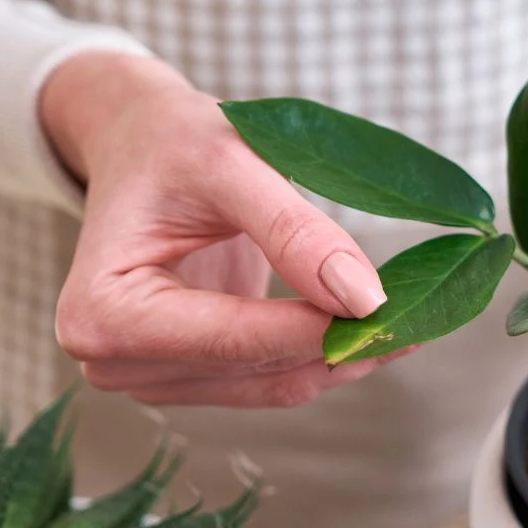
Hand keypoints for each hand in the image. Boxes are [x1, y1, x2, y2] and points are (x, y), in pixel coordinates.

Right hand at [42, 52, 396, 407]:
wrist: (142, 146)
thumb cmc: (171, 142)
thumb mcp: (230, 163)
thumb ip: (294, 231)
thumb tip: (366, 301)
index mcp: (101, 312)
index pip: (231, 339)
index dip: (318, 328)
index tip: (398, 309)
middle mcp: (114, 362)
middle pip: (255, 370)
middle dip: (343, 343)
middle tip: (427, 310)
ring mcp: (152, 377)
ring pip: (275, 385)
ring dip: (348, 357)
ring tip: (417, 317)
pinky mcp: (191, 376)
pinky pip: (274, 378)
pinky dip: (329, 354)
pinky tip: (380, 326)